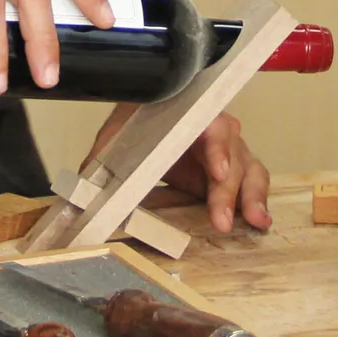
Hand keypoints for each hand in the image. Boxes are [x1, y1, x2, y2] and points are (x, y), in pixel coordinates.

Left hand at [87, 108, 271, 234]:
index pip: (210, 129)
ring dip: (253, 195)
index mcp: (190, 117)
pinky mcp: (231, 171)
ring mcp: (228, 151)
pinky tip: (259, 221)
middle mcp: (216, 131)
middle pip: (234, 154)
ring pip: (250, 167)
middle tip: (222, 220)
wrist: (146, 115)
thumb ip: (100, 162)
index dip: (217, 150)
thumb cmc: (137, 122)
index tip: (218, 172)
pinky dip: (257, 200)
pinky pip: (252, 181)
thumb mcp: (116, 138)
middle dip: (230, 190)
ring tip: (256, 221)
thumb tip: (78, 191)